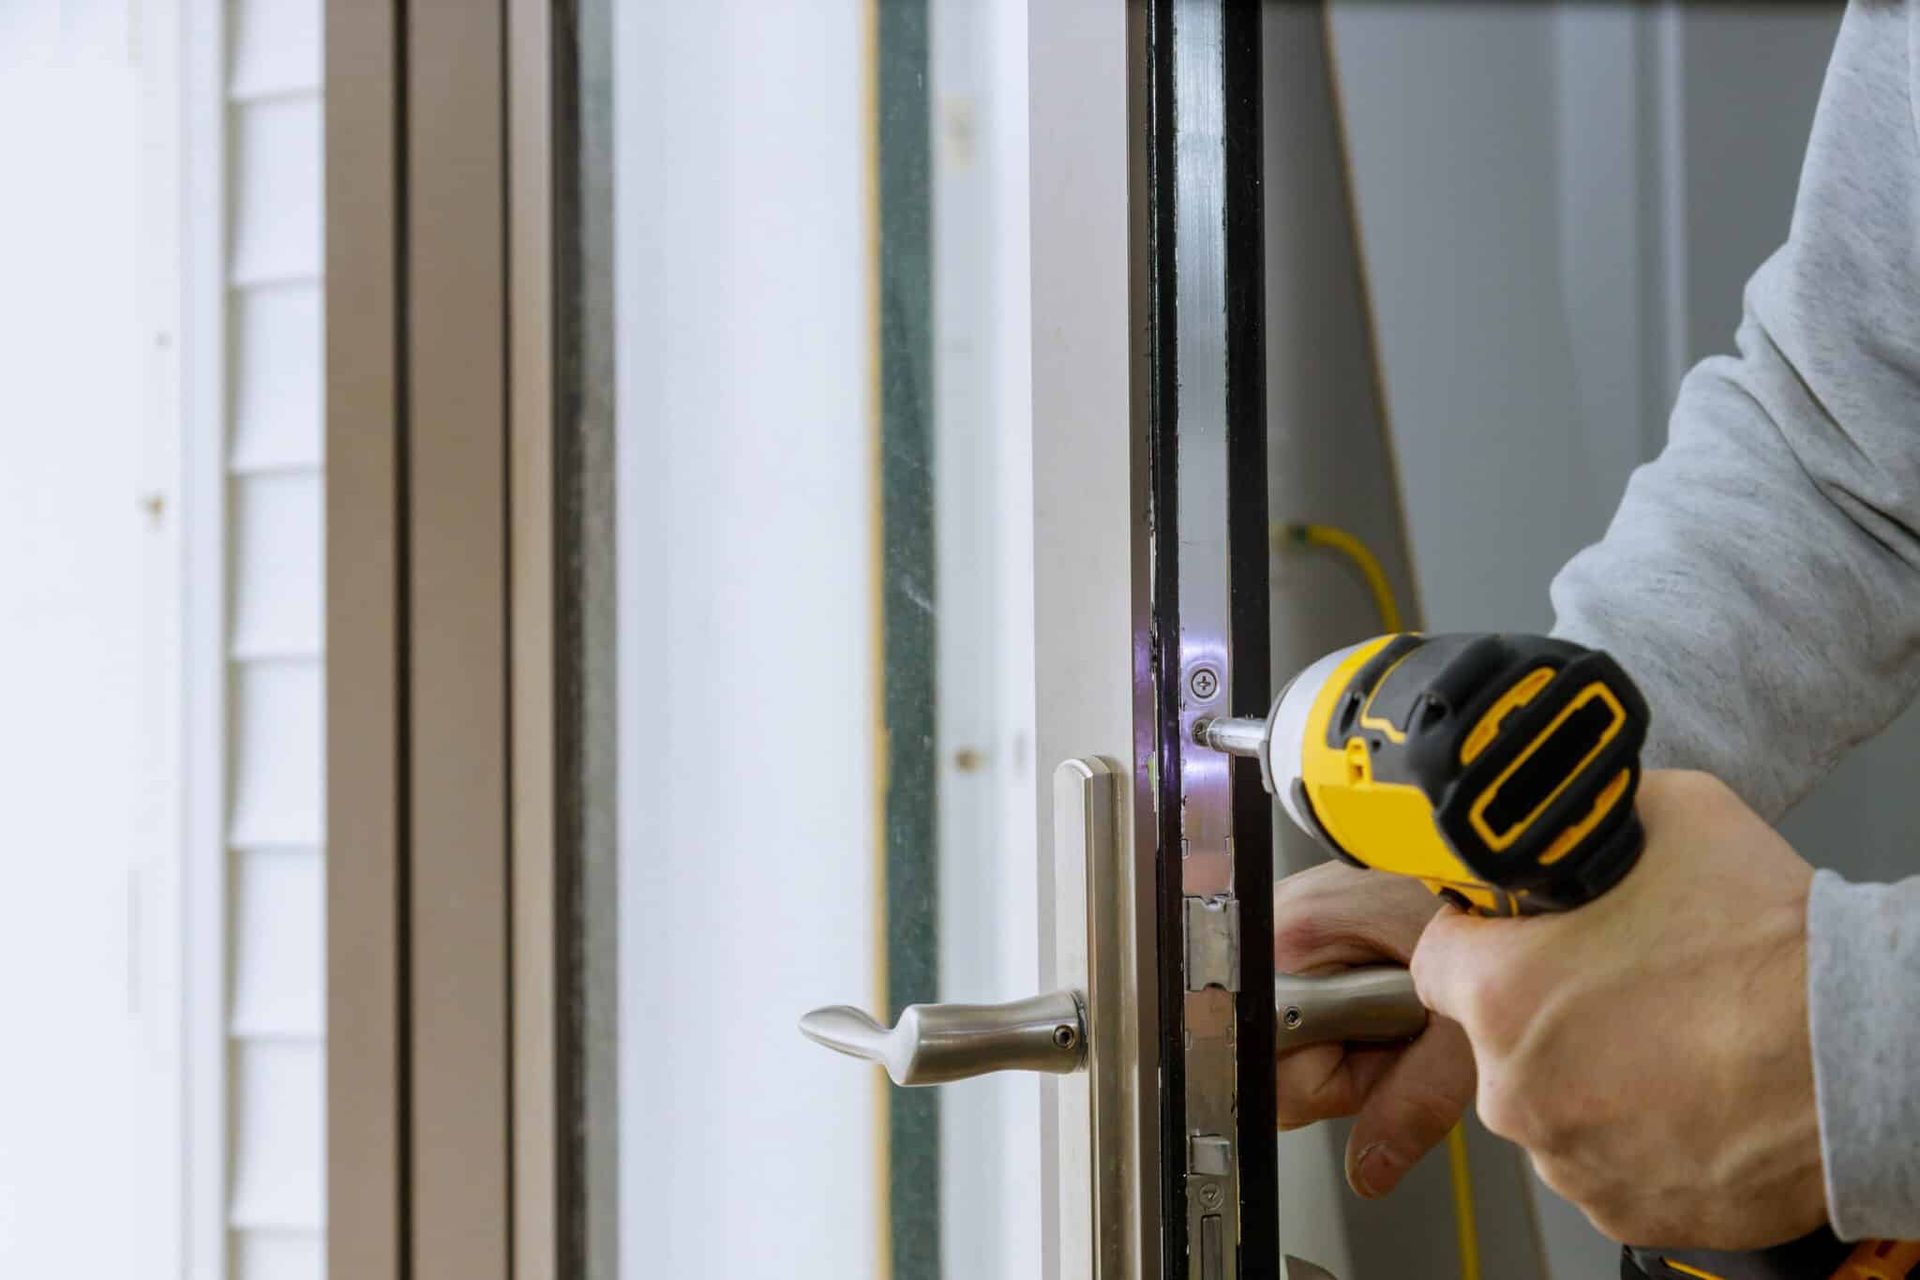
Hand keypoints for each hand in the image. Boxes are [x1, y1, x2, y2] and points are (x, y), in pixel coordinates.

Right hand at [1272, 861, 1474, 1197]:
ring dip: (1343, 1027)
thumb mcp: (1462, 1026)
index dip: (1331, 1081)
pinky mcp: (1308, 910)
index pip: (1264, 1060)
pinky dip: (1344, 998)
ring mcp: (1290, 909)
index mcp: (1295, 942)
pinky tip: (1385, 975)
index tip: (1379, 1061)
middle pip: (1270, 1041)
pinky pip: (1304, 985)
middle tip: (1400, 1023)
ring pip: (1285, 1016)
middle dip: (1338, 1055)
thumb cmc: (1489, 910)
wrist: (1507, 855)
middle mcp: (1278, 919)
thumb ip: (1413, 1101)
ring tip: (1400, 994)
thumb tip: (1370, 1168)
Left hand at [1412, 769, 1823, 1248]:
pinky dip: (1636, 1134)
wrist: (1864, 1050)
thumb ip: (1590, 819)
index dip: (1478, 940)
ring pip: (1550, 1104)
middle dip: (1541, 1011)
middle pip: (1495, 1037)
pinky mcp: (1622, 1208)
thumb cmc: (1773, 948)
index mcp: (1502, 991)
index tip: (1512, 939)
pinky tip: (1689, 1094)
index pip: (1435, 959)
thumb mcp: (1669, 817)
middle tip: (1619, 985)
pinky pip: (1603, 1161)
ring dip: (1589, 1076)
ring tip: (1669, 1040)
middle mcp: (1518, 1086)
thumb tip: (1568, 813)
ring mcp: (1570, 1156)